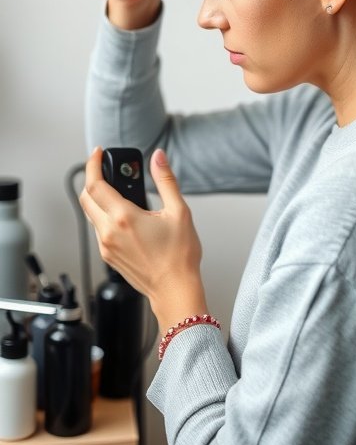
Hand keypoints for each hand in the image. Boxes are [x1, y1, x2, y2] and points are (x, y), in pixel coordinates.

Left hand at [81, 147, 207, 330]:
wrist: (174, 290)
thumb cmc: (179, 257)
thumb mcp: (179, 211)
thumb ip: (166, 181)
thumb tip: (158, 158)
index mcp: (124, 218)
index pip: (95, 184)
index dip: (93, 164)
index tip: (98, 154)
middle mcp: (109, 232)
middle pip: (86, 198)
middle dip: (92, 179)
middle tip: (106, 170)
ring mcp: (106, 246)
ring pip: (91, 214)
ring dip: (98, 199)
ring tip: (118, 192)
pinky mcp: (108, 257)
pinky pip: (99, 230)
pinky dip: (104, 216)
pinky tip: (124, 216)